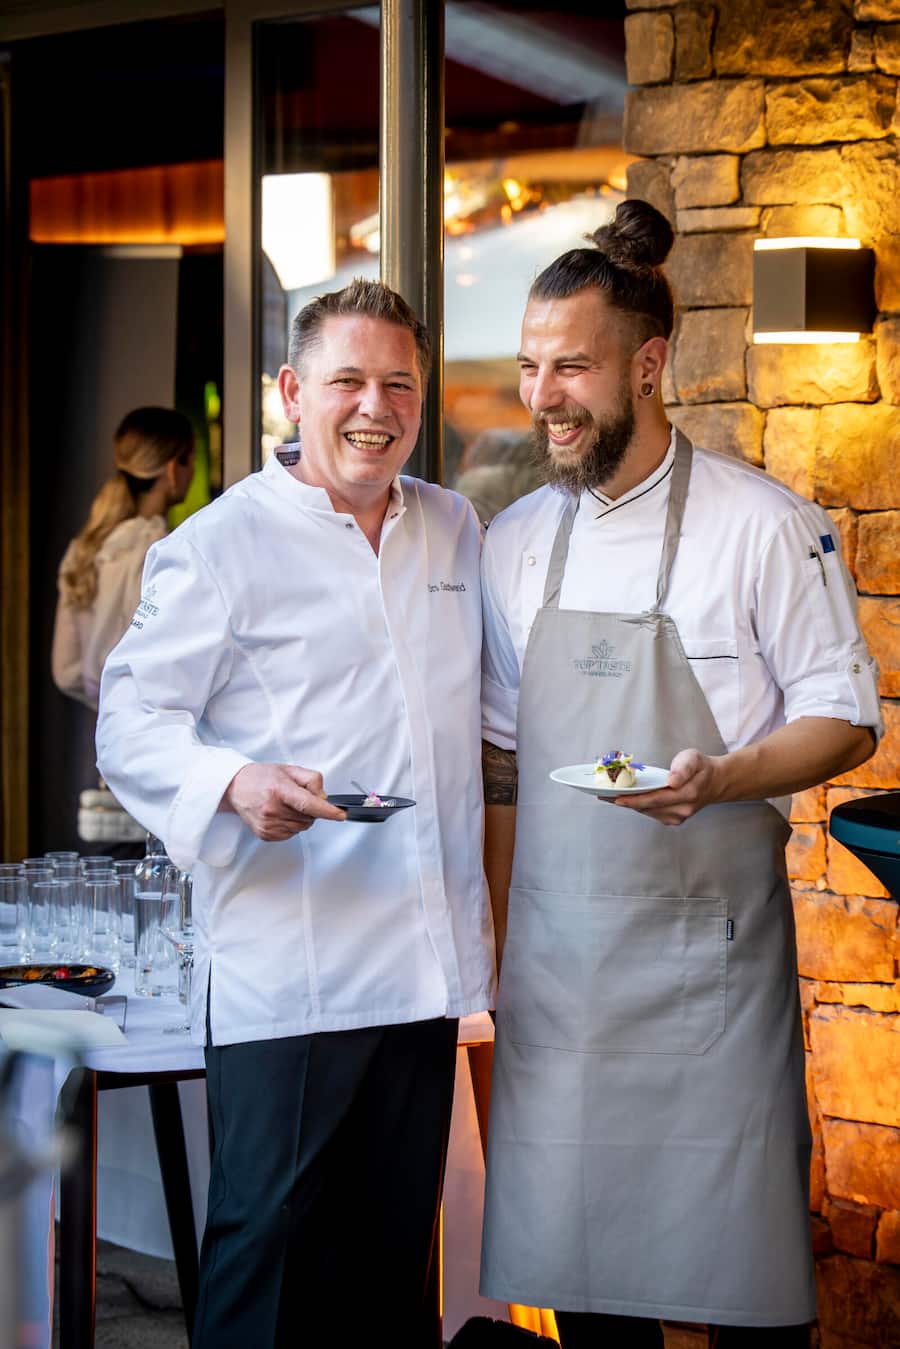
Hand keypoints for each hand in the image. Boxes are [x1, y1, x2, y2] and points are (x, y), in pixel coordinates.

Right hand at [221, 763, 345, 840]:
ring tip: (285, 805)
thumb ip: (311, 780)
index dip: (327, 811)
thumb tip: (324, 797)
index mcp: (279, 790)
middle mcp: (272, 809)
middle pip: (309, 817)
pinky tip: (279, 814)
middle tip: (296, 798)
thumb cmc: (262, 777)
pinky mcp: (265, 835)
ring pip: (301, 828)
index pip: (308, 804)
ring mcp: (268, 824)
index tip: (340, 815)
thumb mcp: (289, 770)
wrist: (236, 787)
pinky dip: (291, 825)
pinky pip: (291, 834)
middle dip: (310, 810)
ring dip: (300, 818)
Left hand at [612, 748, 721, 826]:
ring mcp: (677, 817)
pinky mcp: (672, 819)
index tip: (616, 798)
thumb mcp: (694, 759)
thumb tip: (671, 781)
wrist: (715, 782)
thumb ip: (683, 768)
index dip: (634, 800)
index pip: (655, 799)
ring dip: (628, 804)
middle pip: (647, 807)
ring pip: (646, 811)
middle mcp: (682, 810)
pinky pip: (650, 812)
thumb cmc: (701, 768)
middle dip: (624, 801)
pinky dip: (637, 805)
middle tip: (603, 794)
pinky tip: (624, 798)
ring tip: (608, 795)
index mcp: (687, 794)